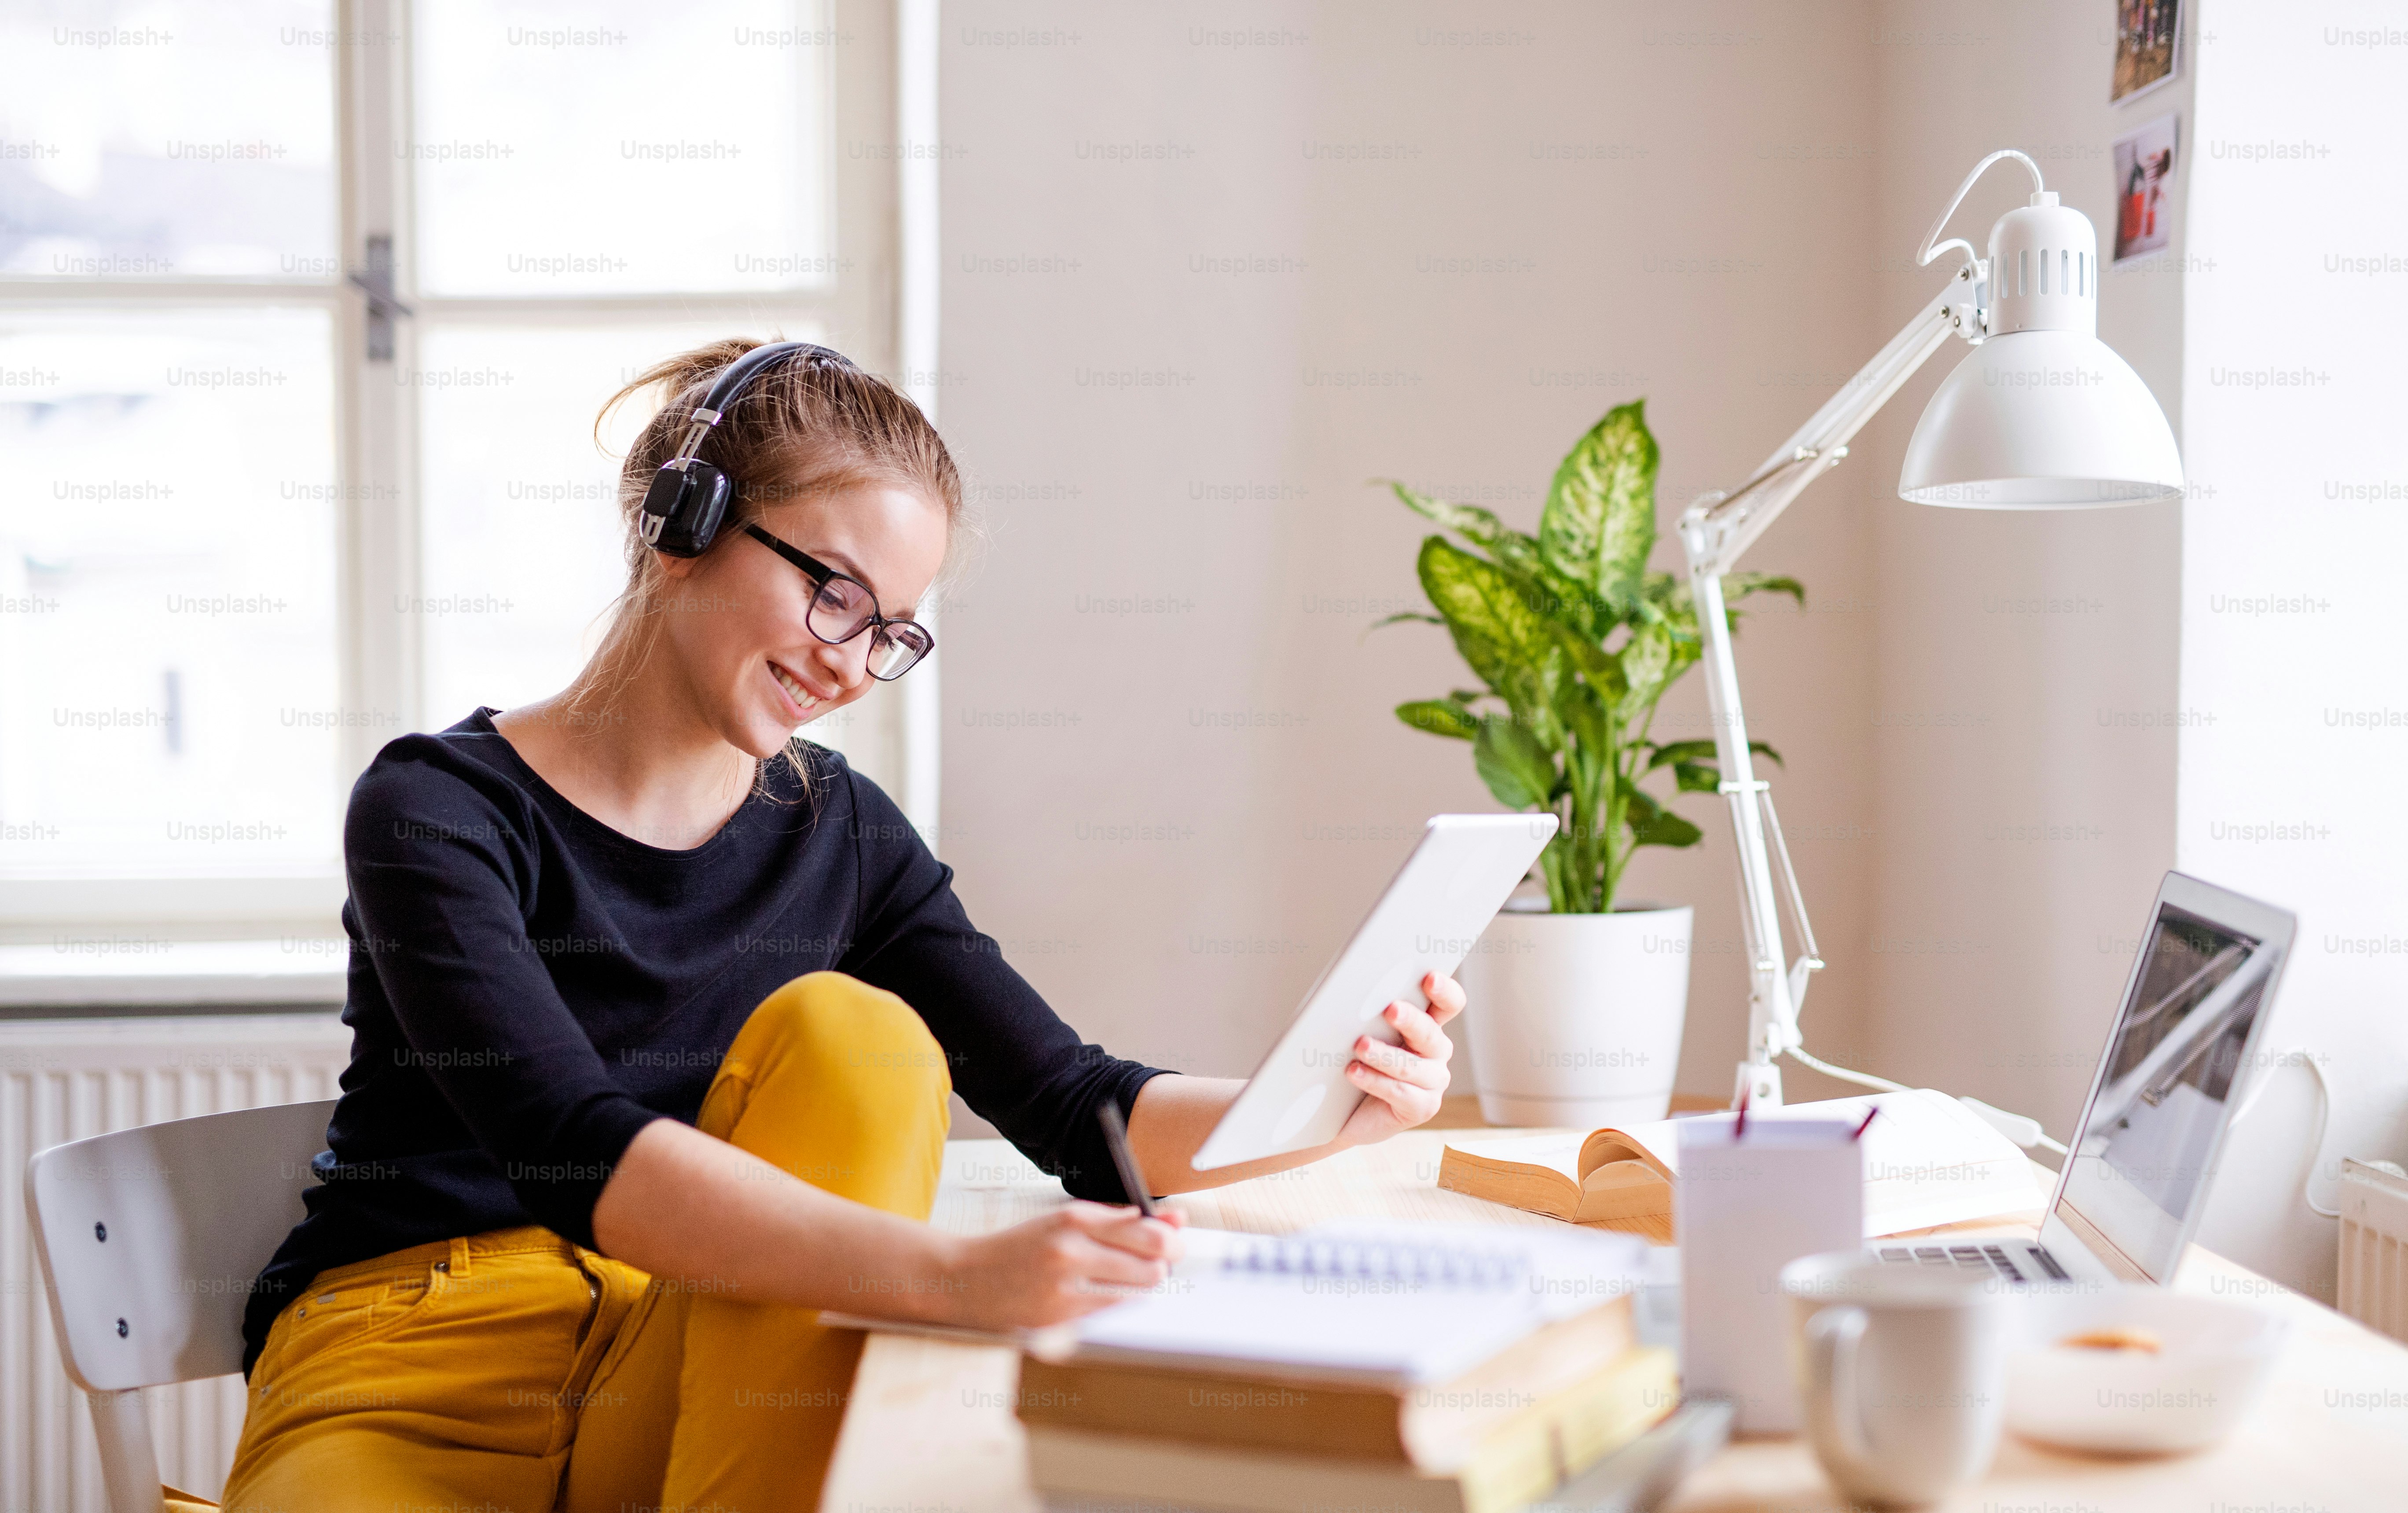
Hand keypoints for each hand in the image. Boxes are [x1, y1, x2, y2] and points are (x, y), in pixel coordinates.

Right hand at [937, 1201, 1186, 1328]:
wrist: (967, 1280)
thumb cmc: (1024, 1246)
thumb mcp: (1067, 1220)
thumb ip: (1120, 1219)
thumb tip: (1176, 1220)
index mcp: (1073, 1218)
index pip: (1147, 1231)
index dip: (1171, 1239)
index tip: (1173, 1240)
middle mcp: (1070, 1250)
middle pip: (1152, 1264)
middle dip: (1163, 1264)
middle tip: (1156, 1262)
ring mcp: (1065, 1289)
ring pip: (1138, 1291)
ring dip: (1141, 1284)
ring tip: (1123, 1275)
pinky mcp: (1061, 1319)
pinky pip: (1113, 1311)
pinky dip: (1117, 1302)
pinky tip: (1099, 1293)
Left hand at [1334, 970, 1461, 1147]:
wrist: (1344, 1111)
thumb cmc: (1356, 1062)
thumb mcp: (1365, 1033)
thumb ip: (1371, 1015)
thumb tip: (1354, 994)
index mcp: (1428, 1025)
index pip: (1449, 1003)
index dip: (1444, 991)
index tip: (1429, 977)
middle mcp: (1436, 1052)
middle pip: (1431, 1033)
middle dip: (1411, 1020)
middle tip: (1391, 1009)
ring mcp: (1433, 1082)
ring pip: (1410, 1066)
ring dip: (1383, 1054)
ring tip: (1360, 1045)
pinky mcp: (1422, 1107)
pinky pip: (1400, 1092)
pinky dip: (1375, 1081)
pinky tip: (1354, 1072)